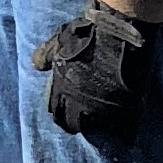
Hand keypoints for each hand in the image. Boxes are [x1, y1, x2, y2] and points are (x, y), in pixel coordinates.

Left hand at [30, 1, 153, 145]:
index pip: (55, 113)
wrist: (118, 32)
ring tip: (104, 120)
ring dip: (98, 125)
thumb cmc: (86, 34)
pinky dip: (122, 130)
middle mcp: (78, 104)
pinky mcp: (125, 109)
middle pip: (73, 125)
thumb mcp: (59, 40)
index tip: (68, 109)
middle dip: (77, 122)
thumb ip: (46, 56)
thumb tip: (37, 66)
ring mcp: (102, 108)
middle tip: (85, 117)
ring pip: (96, 129)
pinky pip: (122, 130)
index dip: (61, 112)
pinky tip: (124, 128)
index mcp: (61, 90)